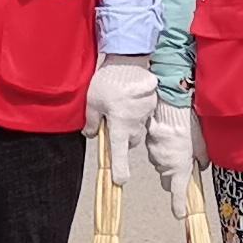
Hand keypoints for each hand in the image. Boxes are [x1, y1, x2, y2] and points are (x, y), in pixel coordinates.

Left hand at [88, 55, 156, 183]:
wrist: (129, 61)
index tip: (120, 181)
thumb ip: (92, 121)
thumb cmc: (109, 82)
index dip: (119, 169)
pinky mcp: (151, 106)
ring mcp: (145, 116)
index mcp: (119, 126)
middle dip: (121, 137)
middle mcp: (134, 125)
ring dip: (128, 124)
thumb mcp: (92, 102)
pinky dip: (136, 112)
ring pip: (136, 129)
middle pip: (129, 141)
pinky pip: (143, 116)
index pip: (119, 154)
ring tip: (119, 106)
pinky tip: (129, 99)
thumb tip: (91, 134)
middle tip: (110, 121)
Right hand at [144, 98, 197, 209]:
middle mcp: (165, 166)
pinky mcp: (148, 145)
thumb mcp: (202, 145)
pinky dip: (161, 149)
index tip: (180, 214)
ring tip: (176, 145)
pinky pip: (155, 153)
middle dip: (173, 177)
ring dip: (167, 161)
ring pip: (160, 166)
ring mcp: (155, 156)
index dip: (179, 206)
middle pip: (167, 180)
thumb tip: (201, 165)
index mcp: (180, 168)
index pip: (178, 194)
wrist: (170, 106)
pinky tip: (168, 138)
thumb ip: (202, 160)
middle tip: (182, 166)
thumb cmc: (188, 125)